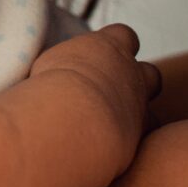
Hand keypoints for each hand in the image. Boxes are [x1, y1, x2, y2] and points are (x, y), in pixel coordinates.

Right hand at [31, 24, 161, 164]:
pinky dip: (132, 144)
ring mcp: (141, 108)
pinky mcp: (142, 138)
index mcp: (108, 47)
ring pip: (153, 111)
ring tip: (106, 129)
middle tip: (105, 98)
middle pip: (150, 74)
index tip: (97, 57)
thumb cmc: (49, 84)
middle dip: (135, 85)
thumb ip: (56, 62)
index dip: (115, 46)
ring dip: (136, 119)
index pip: (124, 35)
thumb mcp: (45, 61)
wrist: (72, 119)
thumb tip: (33, 64)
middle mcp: (133, 75)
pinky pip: (147, 141)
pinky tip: (109, 151)